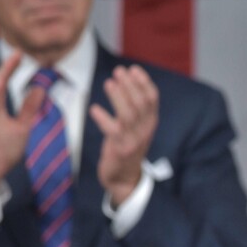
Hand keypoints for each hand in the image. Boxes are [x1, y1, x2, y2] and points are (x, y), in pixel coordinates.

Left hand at [0, 51, 44, 186]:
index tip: (19, 53)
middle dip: (8, 68)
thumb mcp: (21, 132)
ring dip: (5, 76)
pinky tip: (9, 82)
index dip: (8, 66)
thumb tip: (39, 88)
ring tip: (17, 65)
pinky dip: (2, 86)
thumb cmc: (3, 153)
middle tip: (21, 56)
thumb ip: (29, 108)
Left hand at [89, 65, 159, 205]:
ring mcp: (133, 140)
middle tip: (118, 71)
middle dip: (130, 85)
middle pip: (141, 103)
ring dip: (119, 97)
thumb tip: (125, 81)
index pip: (152, 98)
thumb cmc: (127, 147)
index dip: (144, 82)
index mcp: (150, 122)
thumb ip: (135, 109)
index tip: (133, 69)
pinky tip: (94, 109)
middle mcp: (145, 130)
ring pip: (129, 114)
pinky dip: (103, 118)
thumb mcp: (136, 127)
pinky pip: (112, 130)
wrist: (124, 178)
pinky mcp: (120, 149)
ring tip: (109, 83)